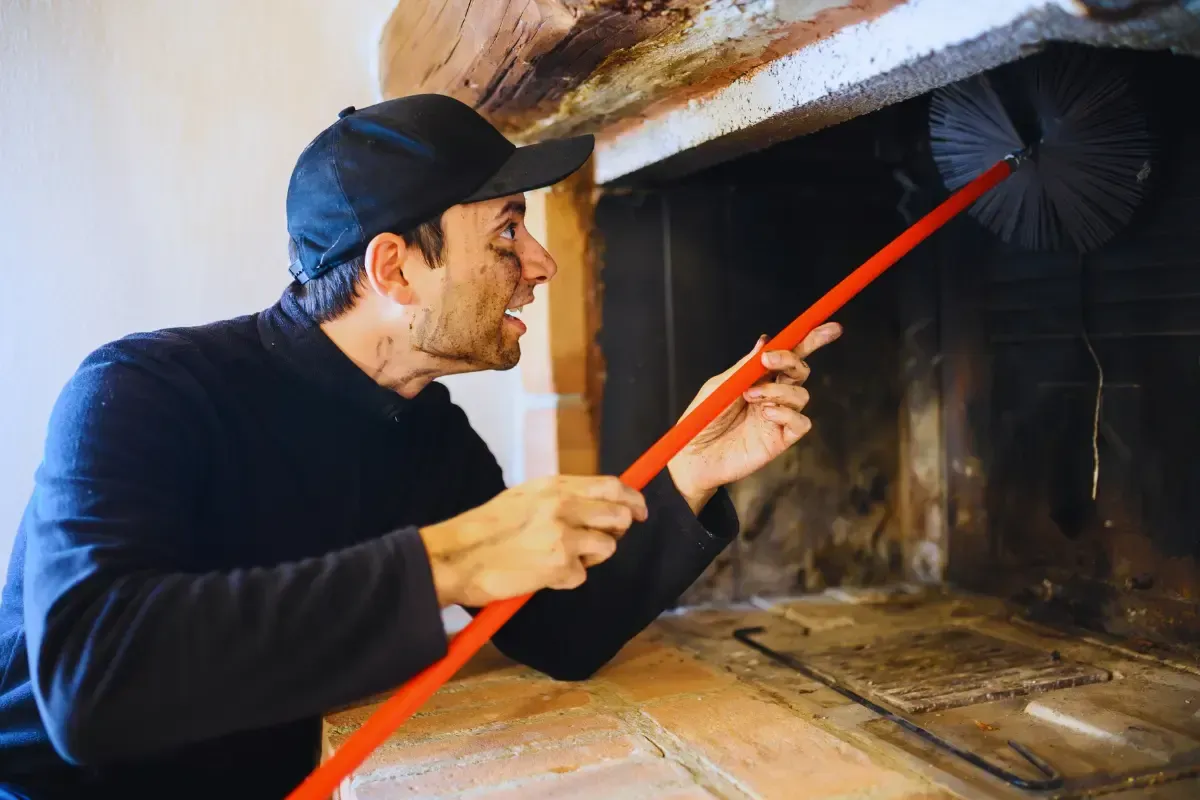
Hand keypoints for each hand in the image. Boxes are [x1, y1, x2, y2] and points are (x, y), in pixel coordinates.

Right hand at [418, 475, 647, 606]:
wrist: (457, 556)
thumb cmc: (487, 528)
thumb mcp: (525, 497)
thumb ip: (562, 496)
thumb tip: (598, 501)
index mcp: (554, 486)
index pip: (611, 485)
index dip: (632, 498)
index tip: (640, 510)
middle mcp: (563, 506)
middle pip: (619, 516)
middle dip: (615, 531)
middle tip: (596, 540)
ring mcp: (563, 537)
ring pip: (607, 548)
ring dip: (590, 558)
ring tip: (559, 558)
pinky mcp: (559, 567)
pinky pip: (583, 576)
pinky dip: (567, 580)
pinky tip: (543, 574)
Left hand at [667, 323, 842, 512]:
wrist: (693, 455)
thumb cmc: (702, 420)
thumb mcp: (719, 386)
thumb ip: (744, 367)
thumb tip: (765, 342)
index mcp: (758, 378)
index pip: (789, 355)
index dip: (811, 340)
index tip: (828, 328)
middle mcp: (773, 395)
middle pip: (800, 370)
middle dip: (791, 360)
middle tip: (768, 361)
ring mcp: (778, 417)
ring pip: (801, 394)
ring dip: (778, 390)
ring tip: (750, 396)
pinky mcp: (781, 439)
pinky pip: (801, 422)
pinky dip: (787, 413)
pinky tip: (766, 414)